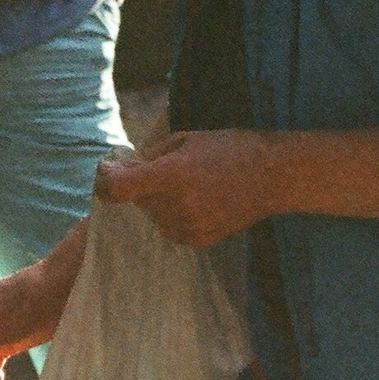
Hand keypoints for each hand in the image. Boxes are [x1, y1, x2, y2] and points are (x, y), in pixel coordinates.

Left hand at [96, 131, 285, 247]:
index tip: (109, 170)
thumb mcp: (186, 139)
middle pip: (136, 200)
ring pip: (152, 215)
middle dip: (141, 184)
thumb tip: (118, 169)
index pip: (117, 188)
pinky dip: (175, 215)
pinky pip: (170, 228)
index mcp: (173, 174)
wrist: (273, 176)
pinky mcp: (198, 240)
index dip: (105, 179)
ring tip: (191, 184)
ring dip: (159, 200)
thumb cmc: (229, 148)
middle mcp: (178, 205)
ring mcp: (188, 226)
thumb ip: (148, 155)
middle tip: (167, 168)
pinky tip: (200, 200)